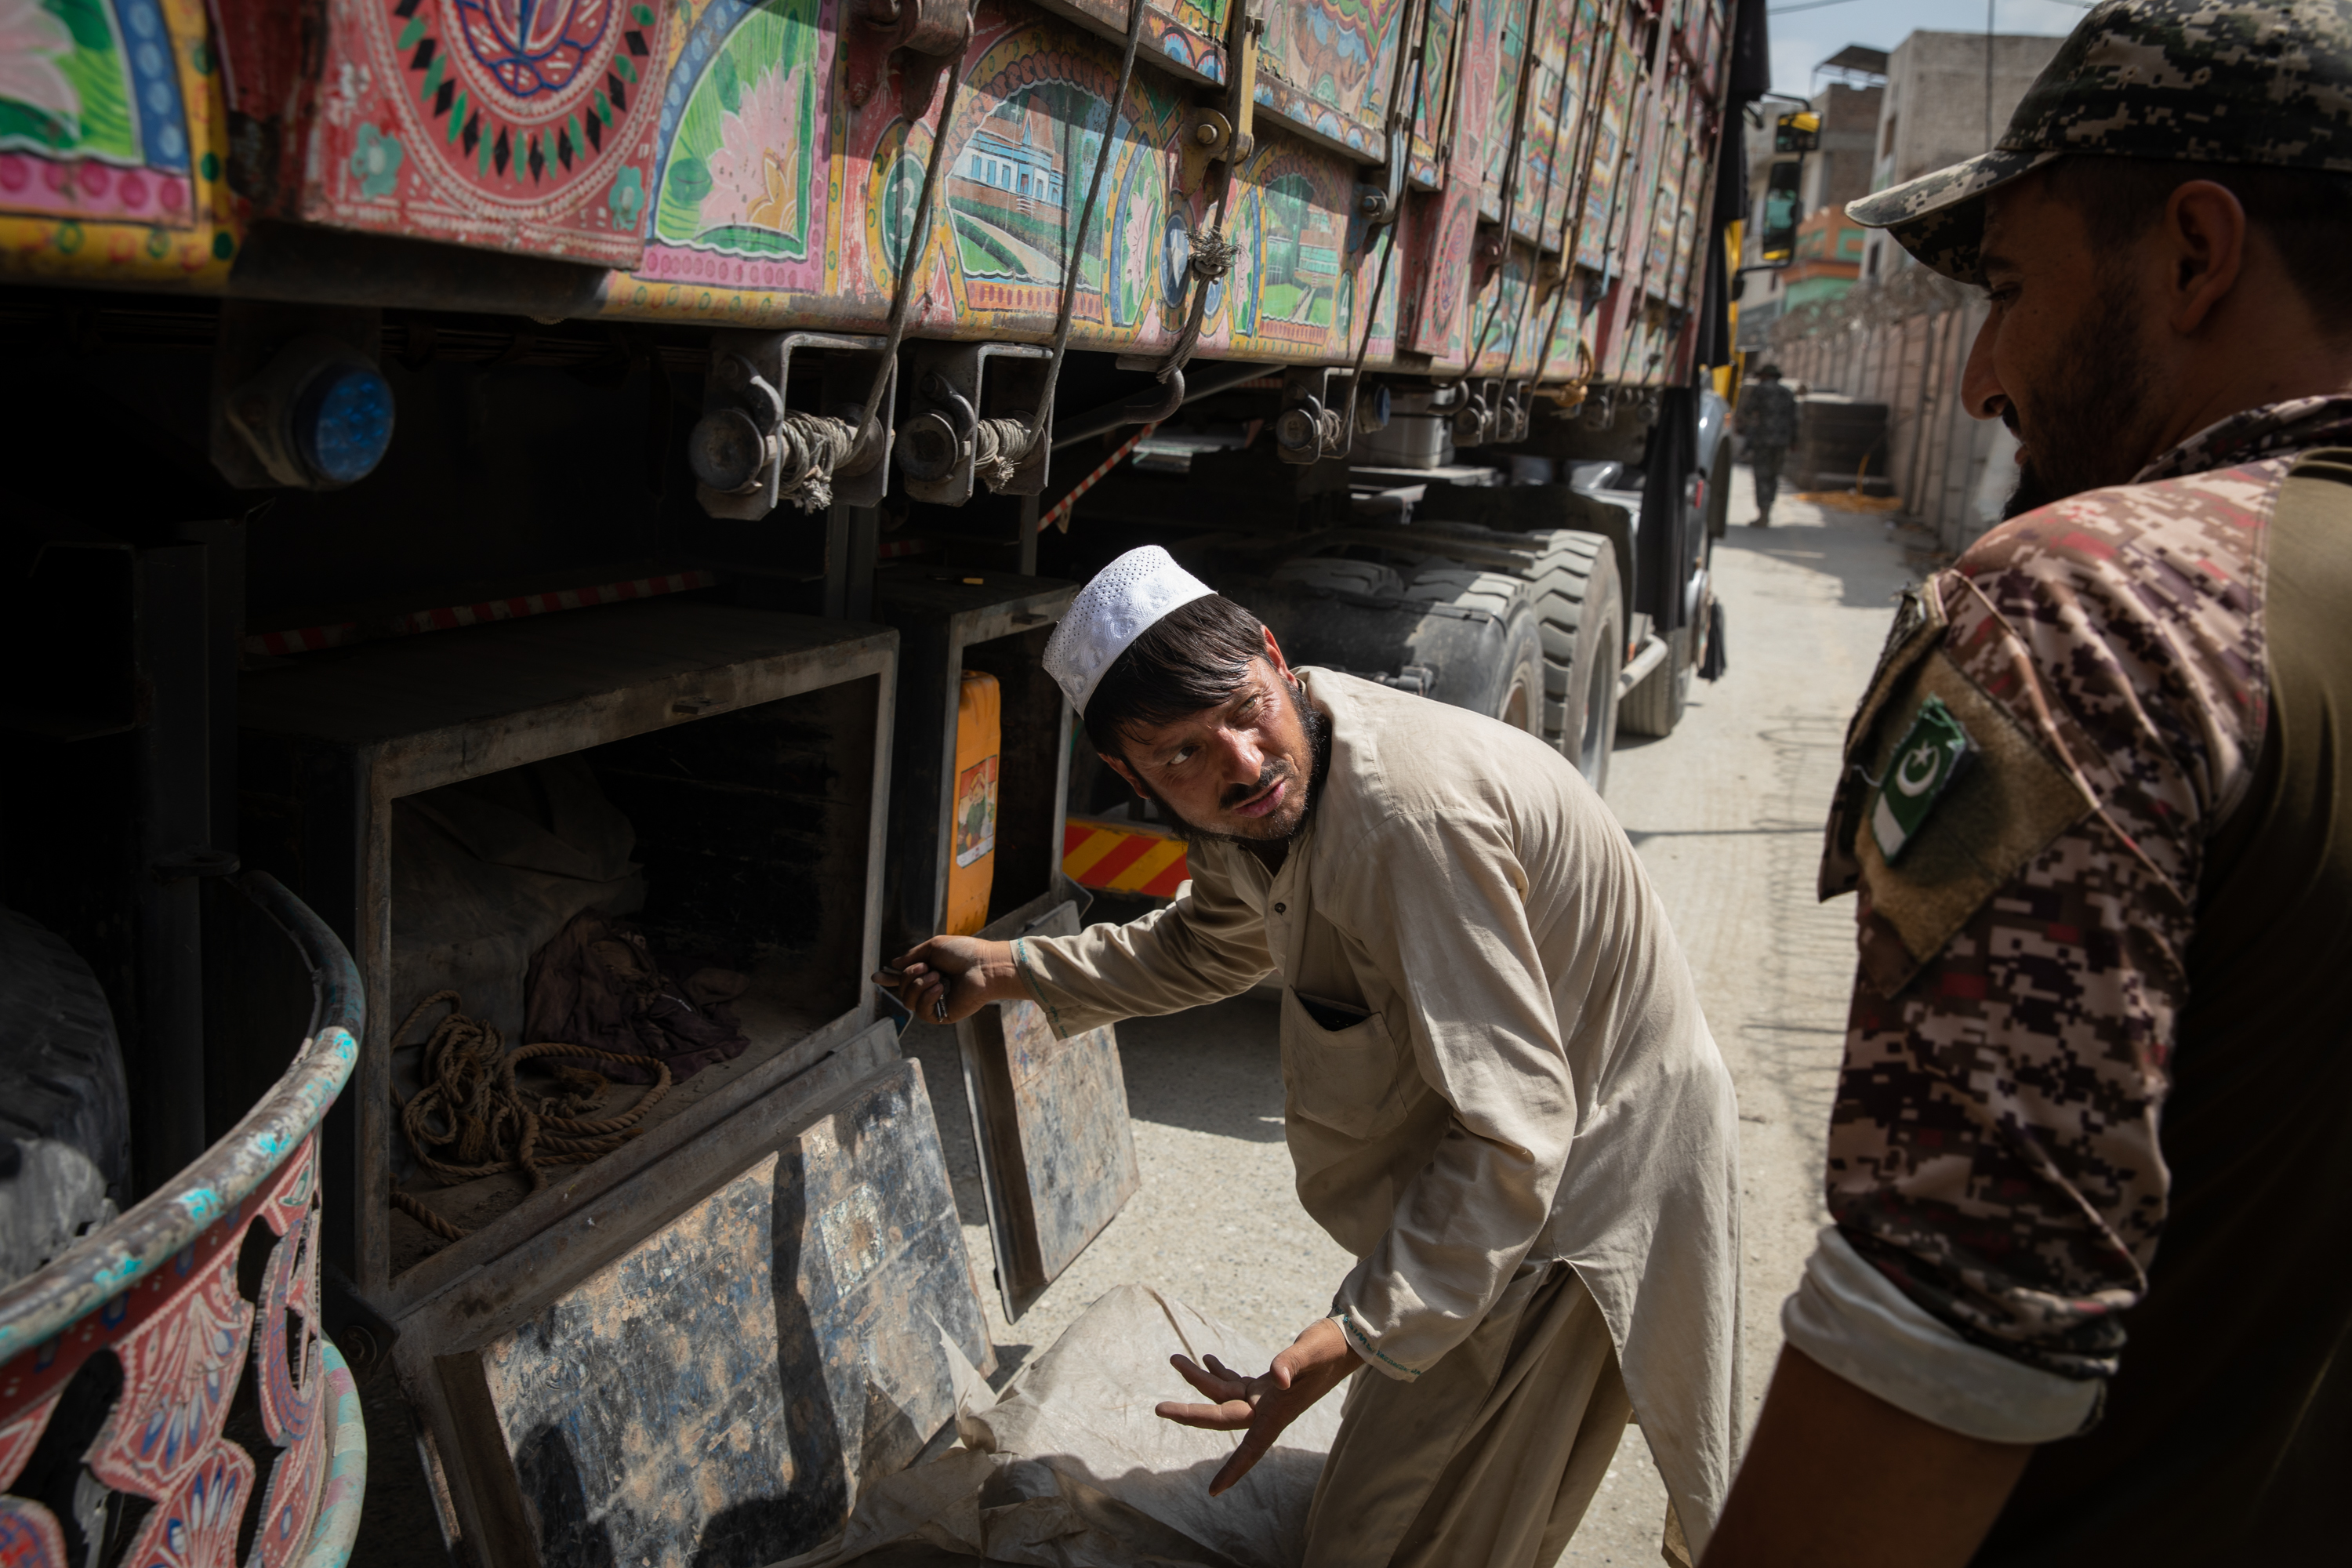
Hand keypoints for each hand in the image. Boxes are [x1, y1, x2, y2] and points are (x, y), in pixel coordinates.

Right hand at [872, 936, 1017, 1024]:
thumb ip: (912, 956)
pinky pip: (922, 1011)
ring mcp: (937, 1003)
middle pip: (902, 989)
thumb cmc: (964, 953)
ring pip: (908, 1001)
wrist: (984, 965)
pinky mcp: (944, 1015)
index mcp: (929, 971)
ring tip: (937, 976)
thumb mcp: (934, 947)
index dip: (889, 979)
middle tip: (927, 966)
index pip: (904, 979)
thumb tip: (893, 964)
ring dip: (919, 985)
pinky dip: (927, 997)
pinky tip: (940, 988)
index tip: (876, 976)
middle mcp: (931, 989)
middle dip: (909, 976)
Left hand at [1154, 1316, 1363, 1495]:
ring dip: (1200, 1380)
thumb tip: (1278, 1377)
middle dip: (1190, 1412)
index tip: (1214, 1492)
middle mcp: (1269, 1408)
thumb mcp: (1311, 1351)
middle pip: (1222, 1417)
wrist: (1350, 1339)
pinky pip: (1237, 1383)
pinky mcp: (1269, 1383)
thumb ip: (1292, 1363)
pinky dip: (1219, 1373)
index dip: (1233, 1471)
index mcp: (1278, 1411)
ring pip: (1225, 1395)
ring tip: (1176, 1358)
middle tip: (1159, 1408)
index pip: (1250, 1448)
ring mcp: (1268, 1396)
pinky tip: (1208, 1359)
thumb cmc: (1331, 1346)